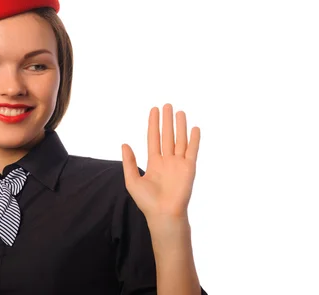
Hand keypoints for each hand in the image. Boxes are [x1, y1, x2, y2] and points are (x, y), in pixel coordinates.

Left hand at [121, 103, 200, 221]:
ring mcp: (179, 163)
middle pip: (167, 135)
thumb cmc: (147, 202)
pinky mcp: (189, 168)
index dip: (153, 124)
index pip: (153, 138)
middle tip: (167, 105)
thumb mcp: (132, 180)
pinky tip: (194, 128)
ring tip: (179, 112)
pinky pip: (192, 150)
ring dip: (180, 126)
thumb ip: (129, 162)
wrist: (164, 214)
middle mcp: (167, 160)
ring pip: (180, 140)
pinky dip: (194, 139)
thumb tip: (124, 144)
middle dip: (167, 121)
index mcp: (154, 162)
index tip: (154, 110)